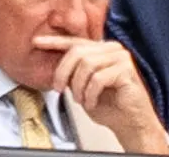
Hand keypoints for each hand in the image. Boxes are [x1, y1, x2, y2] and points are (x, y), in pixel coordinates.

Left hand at [35, 37, 165, 154]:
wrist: (132, 126)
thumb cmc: (110, 107)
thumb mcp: (82, 86)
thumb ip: (72, 72)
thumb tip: (52, 64)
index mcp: (101, 50)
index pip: (74, 42)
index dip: (54, 42)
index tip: (36, 42)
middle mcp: (112, 49)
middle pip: (77, 52)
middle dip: (63, 72)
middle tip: (57, 88)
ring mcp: (121, 58)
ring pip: (86, 64)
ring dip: (78, 86)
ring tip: (80, 100)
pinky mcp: (127, 70)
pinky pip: (98, 78)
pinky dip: (90, 94)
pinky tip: (92, 103)